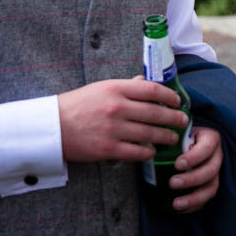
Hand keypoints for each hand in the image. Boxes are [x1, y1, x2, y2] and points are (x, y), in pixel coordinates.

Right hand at [58, 79, 187, 162]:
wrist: (52, 126)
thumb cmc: (77, 105)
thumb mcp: (101, 88)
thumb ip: (126, 86)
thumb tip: (146, 83)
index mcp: (116, 89)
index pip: (152, 90)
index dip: (169, 96)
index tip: (177, 101)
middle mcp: (117, 108)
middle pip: (155, 113)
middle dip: (173, 118)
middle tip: (183, 121)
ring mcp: (113, 129)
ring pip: (150, 134)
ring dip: (165, 136)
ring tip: (173, 137)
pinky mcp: (108, 149)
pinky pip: (136, 152)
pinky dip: (148, 152)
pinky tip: (152, 151)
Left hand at [168, 126, 222, 211]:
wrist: (191, 141)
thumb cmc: (182, 135)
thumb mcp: (179, 129)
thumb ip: (170, 133)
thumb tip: (150, 142)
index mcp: (211, 139)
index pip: (206, 148)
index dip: (193, 158)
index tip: (176, 164)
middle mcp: (217, 156)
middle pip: (210, 171)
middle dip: (192, 179)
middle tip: (172, 183)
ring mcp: (216, 172)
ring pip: (211, 188)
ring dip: (194, 198)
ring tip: (176, 204)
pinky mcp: (211, 185)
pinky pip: (206, 199)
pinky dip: (193, 206)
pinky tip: (178, 209)